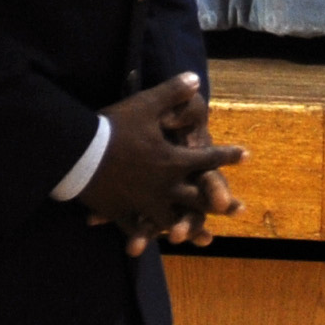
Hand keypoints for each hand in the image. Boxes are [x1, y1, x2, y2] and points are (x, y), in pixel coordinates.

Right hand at [77, 73, 243, 250]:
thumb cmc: (113, 127)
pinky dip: (138, 237)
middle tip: (236, 208)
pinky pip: (132, 228)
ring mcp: (143, 202)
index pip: (208, 157)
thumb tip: (195, 78)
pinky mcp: (120, 213)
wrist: (77, 152)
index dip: (228, 155)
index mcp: (173, 160)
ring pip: (169, 221)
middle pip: (197, 198)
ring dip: (184, 228)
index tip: (247, 156)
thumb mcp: (145, 105)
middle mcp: (164, 186)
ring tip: (197, 238)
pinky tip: (141, 247)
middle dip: (218, 202)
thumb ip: (172, 93)